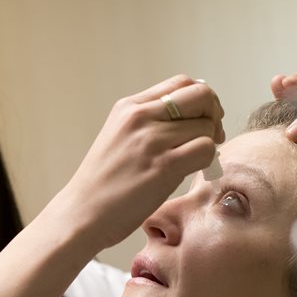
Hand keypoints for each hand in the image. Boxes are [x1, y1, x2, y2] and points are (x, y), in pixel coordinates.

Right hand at [0, 75, 222, 296]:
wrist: (82, 213)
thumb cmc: (103, 183)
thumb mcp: (119, 137)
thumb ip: (148, 123)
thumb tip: (191, 118)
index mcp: (129, 106)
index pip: (181, 83)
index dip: (201, 99)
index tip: (202, 119)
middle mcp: (140, 116)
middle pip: (201, 96)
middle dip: (214, 115)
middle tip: (212, 137)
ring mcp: (151, 140)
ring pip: (206, 125)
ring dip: (211, 143)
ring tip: (197, 161)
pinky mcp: (163, 166)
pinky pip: (206, 149)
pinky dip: (209, 161)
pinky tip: (195, 172)